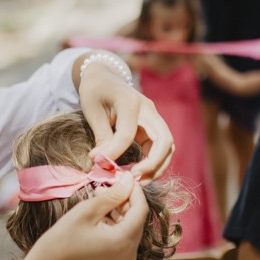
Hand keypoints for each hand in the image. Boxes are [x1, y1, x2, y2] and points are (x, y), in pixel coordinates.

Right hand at [20, 172, 147, 259]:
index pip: (141, 209)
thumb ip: (112, 195)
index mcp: (124, 241)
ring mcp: (125, 259)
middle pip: (137, 218)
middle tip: (108, 185)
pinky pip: (124, 236)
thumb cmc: (63, 238)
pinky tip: (100, 214)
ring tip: (100, 197)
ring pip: (130, 226)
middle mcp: (130, 253)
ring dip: (119, 210)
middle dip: (125, 199)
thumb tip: (129, 179)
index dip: (134, 190)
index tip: (125, 175)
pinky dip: (115, 223)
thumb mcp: (87, 210)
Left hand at [78, 63, 173, 180]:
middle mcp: (148, 109)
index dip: (114, 152)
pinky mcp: (152, 126)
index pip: (128, 134)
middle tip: (132, 179)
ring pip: (167, 147)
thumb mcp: (92, 111)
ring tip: (137, 181)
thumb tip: (102, 162)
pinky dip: (153, 162)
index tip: (99, 164)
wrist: (103, 78)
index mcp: (130, 102)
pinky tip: (137, 172)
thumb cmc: (95, 91)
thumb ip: (101, 136)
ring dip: (156, 167)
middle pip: (164, 141)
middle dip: (152, 164)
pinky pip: (160, 147)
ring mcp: (153, 118)